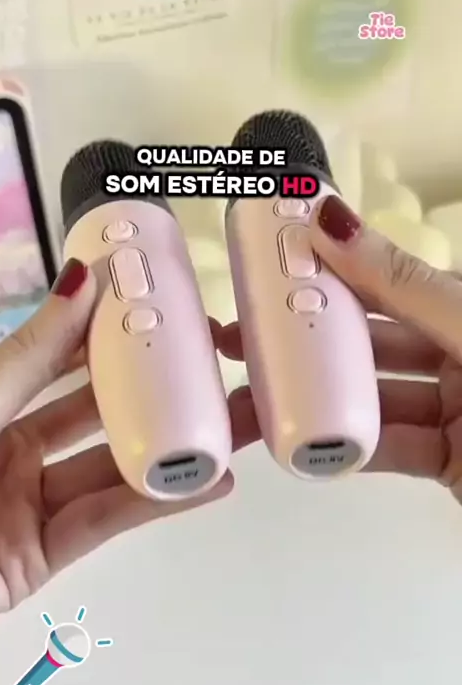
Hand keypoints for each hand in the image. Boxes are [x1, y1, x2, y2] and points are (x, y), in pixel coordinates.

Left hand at [0, 259, 235, 623]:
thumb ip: (31, 355)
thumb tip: (81, 281)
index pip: (65, 368)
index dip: (115, 342)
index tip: (168, 317)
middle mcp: (10, 454)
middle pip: (100, 421)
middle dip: (161, 397)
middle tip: (217, 372)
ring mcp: (26, 510)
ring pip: (113, 473)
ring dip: (176, 451)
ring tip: (235, 425)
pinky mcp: (38, 561)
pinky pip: (106, 524)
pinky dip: (158, 504)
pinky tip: (206, 483)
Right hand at [216, 194, 461, 503]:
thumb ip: (406, 285)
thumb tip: (335, 222)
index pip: (386, 283)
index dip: (329, 273)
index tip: (270, 272)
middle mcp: (460, 353)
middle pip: (370, 343)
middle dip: (307, 342)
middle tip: (245, 340)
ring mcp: (455, 410)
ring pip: (373, 398)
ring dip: (318, 400)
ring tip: (259, 398)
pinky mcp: (450, 461)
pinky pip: (389, 448)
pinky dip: (348, 448)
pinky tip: (308, 442)